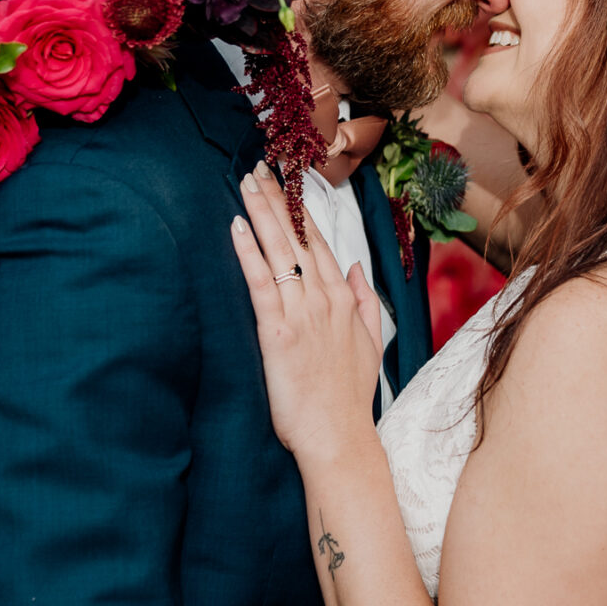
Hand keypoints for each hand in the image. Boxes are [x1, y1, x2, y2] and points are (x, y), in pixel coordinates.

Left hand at [232, 162, 382, 467]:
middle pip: (297, 237)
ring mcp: (303, 313)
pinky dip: (248, 253)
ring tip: (246, 183)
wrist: (338, 437)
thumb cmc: (348, 397)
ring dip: (261, 213)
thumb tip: (355, 265)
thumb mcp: (370, 343)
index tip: (286, 182)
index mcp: (345, 298)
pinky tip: (236, 227)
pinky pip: (261, 283)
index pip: (319, 242)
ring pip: (280, 251)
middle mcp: (325, 298)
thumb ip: (365, 300)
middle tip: (258, 168)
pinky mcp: (278, 333)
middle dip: (277, 199)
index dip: (300, 210)